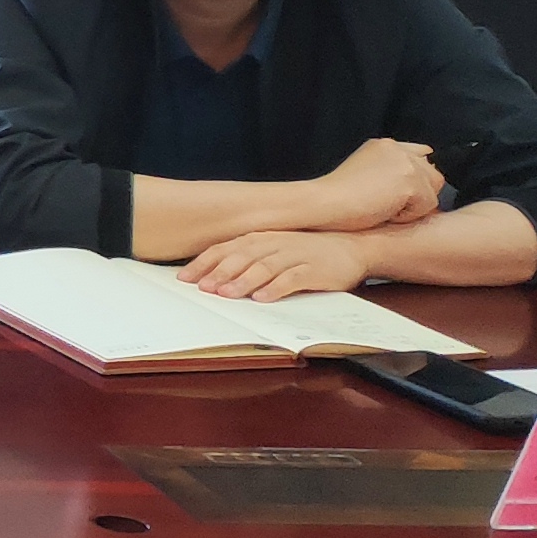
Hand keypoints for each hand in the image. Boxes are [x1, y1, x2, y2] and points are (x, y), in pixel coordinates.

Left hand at [181, 228, 368, 301]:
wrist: (353, 246)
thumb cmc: (307, 251)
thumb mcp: (274, 250)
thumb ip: (248, 259)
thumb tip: (212, 277)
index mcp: (260, 239)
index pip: (225, 249)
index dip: (203, 263)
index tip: (184, 278)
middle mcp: (274, 244)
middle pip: (241, 258)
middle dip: (219, 273)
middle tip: (202, 288)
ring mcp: (295, 255)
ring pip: (264, 268)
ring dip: (243, 281)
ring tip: (226, 294)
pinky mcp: (314, 269)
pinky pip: (292, 279)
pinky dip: (276, 288)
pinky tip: (263, 298)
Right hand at [318, 138, 445, 229]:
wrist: (323, 204)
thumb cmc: (337, 198)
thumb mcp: (364, 173)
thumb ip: (390, 170)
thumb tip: (420, 184)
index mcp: (385, 145)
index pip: (422, 155)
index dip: (417, 177)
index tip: (398, 192)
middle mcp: (398, 149)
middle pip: (433, 176)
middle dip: (419, 194)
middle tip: (387, 204)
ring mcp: (405, 163)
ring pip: (432, 193)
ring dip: (413, 206)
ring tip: (383, 208)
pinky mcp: (411, 182)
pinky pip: (426, 207)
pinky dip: (408, 216)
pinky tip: (383, 212)